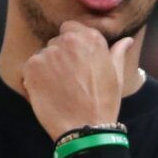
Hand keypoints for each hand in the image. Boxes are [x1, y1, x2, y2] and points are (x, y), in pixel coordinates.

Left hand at [21, 23, 142, 139]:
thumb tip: (127, 40)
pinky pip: (30, 67)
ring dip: (47, 67)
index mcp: (90, 38)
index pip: (70, 28)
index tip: (76, 61)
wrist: (85, 128)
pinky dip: (35, 78)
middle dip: (60, 56)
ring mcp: (48, 53)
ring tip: (59, 88)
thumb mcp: (116, 76)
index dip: (72, 45)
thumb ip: (117, 53)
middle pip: (55, 42)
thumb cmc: (103, 103)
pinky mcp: (32, 67)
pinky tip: (48, 92)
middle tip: (69, 78)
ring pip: (43, 55)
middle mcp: (68, 41)